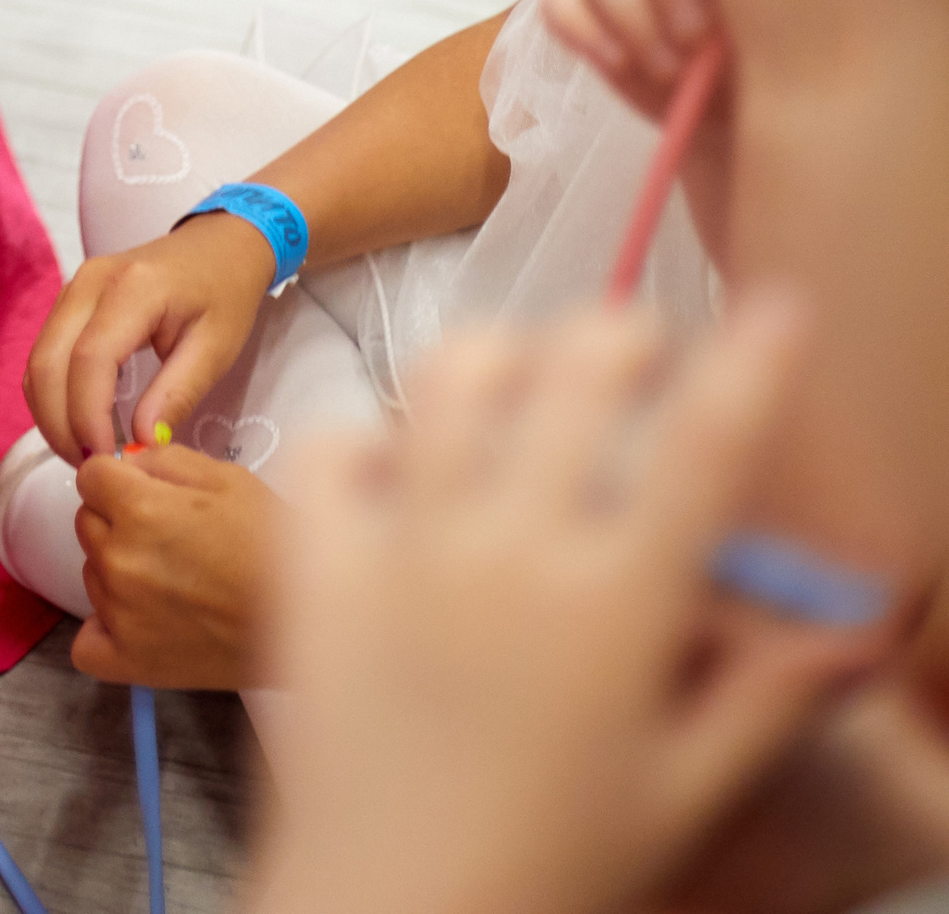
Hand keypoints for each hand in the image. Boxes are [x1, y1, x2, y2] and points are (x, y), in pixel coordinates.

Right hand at [26, 215, 274, 462]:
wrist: (220, 245)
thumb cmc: (225, 293)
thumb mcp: (216, 348)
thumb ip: (176, 394)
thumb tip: (141, 445)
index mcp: (131, 288)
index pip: (89, 360)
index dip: (89, 417)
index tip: (109, 461)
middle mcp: (88, 282)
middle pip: (47, 363)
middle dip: (61, 426)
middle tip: (95, 468)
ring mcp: (72, 287)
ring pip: (37, 362)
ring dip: (52, 415)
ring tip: (90, 452)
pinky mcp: (69, 300)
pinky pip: (45, 354)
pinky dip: (54, 396)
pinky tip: (83, 423)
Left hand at [72, 444, 274, 686]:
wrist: (309, 620)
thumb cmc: (274, 542)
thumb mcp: (226, 477)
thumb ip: (163, 460)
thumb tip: (125, 464)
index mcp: (139, 509)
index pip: (91, 476)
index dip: (118, 478)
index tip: (145, 491)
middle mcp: (120, 561)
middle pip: (88, 522)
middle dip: (117, 519)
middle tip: (169, 537)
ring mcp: (120, 615)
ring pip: (91, 572)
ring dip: (117, 570)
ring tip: (172, 579)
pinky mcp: (130, 662)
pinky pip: (87, 645)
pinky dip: (104, 631)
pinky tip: (138, 621)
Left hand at [251, 300, 874, 913]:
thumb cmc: (548, 867)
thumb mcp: (679, 791)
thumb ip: (761, 694)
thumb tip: (852, 625)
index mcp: (618, 608)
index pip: (702, 448)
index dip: (749, 364)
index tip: (776, 311)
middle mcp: (514, 550)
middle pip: (577, 373)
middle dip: (621, 332)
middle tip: (635, 344)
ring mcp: (405, 543)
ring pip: (453, 378)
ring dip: (500, 357)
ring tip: (522, 376)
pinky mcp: (315, 559)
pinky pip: (335, 443)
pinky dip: (368, 435)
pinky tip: (399, 464)